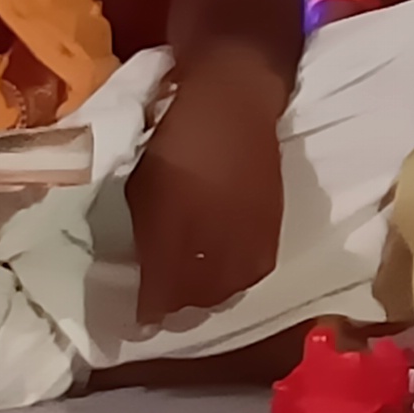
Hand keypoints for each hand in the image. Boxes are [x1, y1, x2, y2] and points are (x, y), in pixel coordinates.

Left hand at [124, 49, 288, 328]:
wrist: (233, 100)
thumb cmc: (175, 140)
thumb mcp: (141, 188)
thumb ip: (145, 236)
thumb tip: (146, 271)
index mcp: (173, 234)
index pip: (161, 299)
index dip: (148, 311)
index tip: (139, 312)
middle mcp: (214, 243)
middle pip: (199, 303)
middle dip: (180, 306)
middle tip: (165, 298)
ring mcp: (248, 236)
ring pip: (229, 290)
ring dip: (210, 294)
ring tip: (195, 283)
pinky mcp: (273, 226)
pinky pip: (254, 269)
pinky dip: (237, 274)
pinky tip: (225, 264)